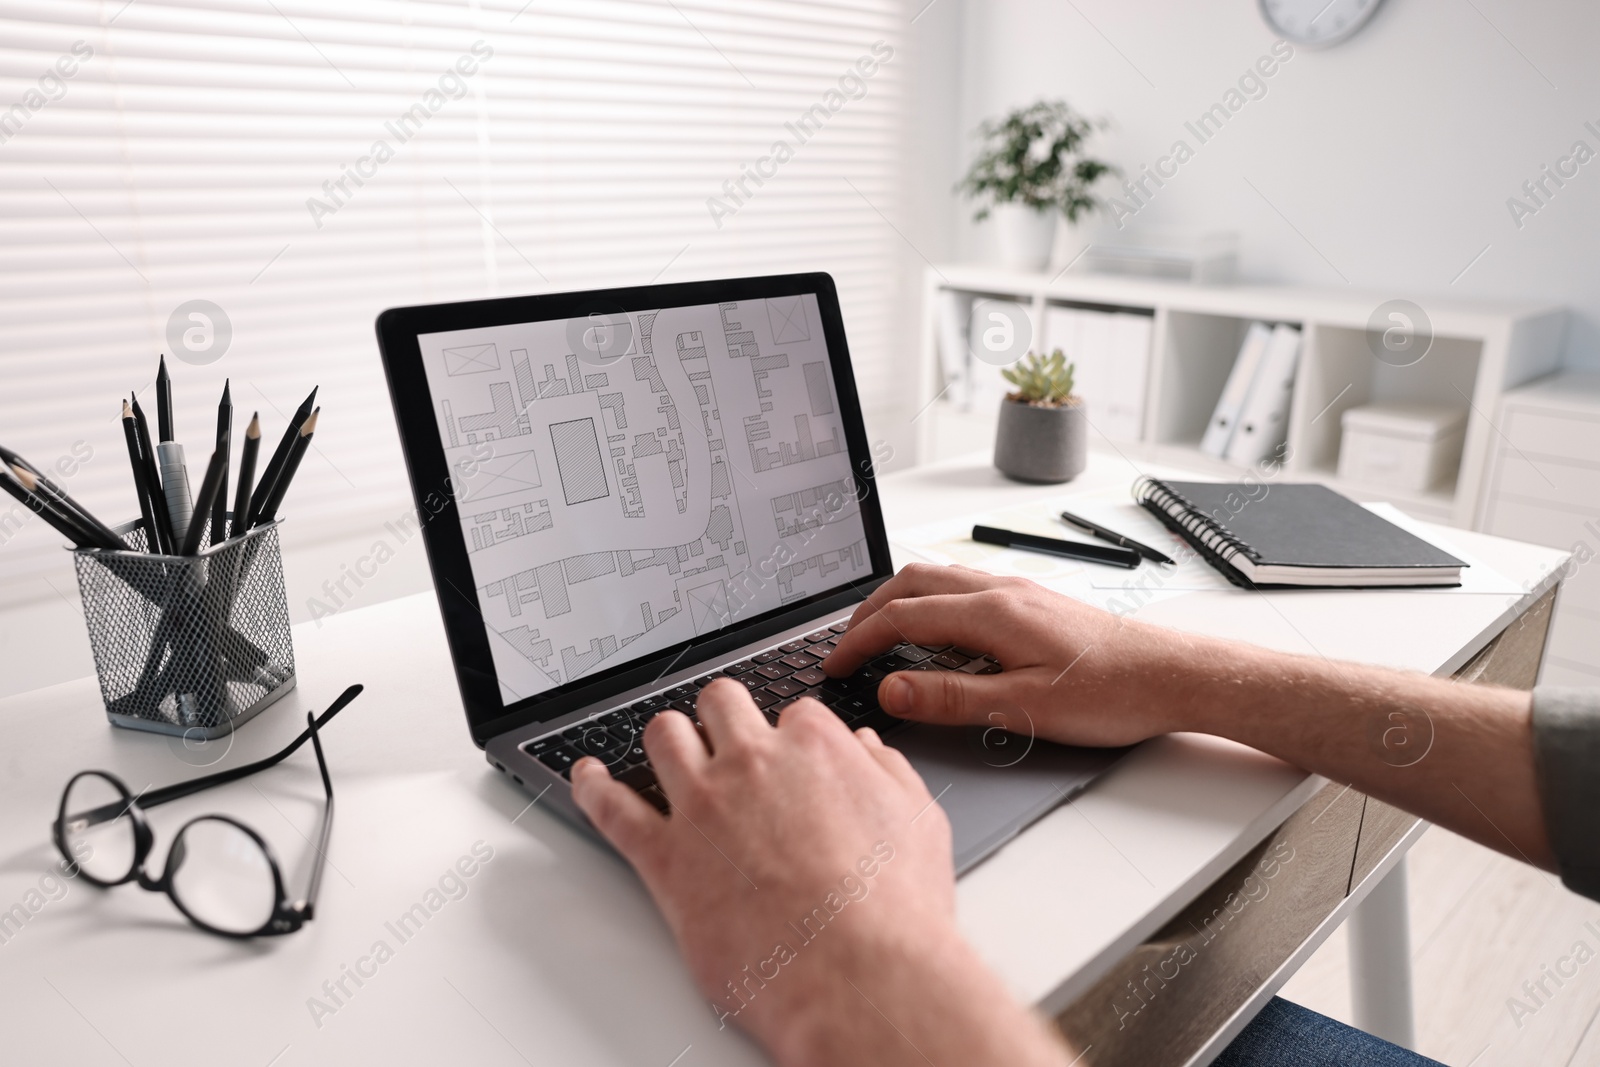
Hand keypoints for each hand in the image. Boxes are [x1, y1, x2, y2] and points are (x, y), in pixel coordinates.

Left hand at [572, 679, 1070, 1065]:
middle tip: (724, 737)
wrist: (859, 976)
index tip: (789, 752)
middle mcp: (752, 763)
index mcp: (815, 747)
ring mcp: (703, 807)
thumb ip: (887, 773)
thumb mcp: (918, 823)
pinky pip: (611, 808)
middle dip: (721, 715)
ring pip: (663, 737)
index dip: (790, 736)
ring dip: (667, 739)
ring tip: (668, 750)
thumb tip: (867, 748)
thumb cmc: (894, 911)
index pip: (792, 713)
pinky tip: (587, 777)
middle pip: (718, 704)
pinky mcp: (665, 859)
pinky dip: (591, 787)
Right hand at [826, 563, 1202, 747]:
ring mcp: (1019, 592)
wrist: (1173, 676)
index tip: (834, 666)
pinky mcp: (1034, 603)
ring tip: (879, 635)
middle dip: (869, 612)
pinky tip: (938, 633)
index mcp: (992, 613)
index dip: (859, 641)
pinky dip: (931, 602)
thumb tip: (891, 689)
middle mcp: (1002, 591)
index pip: (902, 617)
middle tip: (845, 647)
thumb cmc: (1112, 693)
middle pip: (912, 583)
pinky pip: (964, 587)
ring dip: (899, 601)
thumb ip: (951, 698)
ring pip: (938, 579)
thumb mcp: (1023, 709)